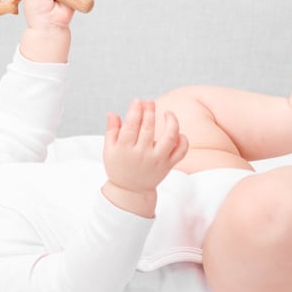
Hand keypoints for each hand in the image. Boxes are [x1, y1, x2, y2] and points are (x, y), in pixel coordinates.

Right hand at [102, 100, 188, 217]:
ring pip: (169, 138)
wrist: (131, 191)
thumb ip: (111, 130)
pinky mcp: (168, 165)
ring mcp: (157, 160)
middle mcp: (142, 154)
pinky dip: (183, 140)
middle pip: (148, 128)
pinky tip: (177, 132)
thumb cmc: (118, 167)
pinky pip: (181, 151)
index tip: (138, 101)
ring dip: (171, 122)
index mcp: (125, 149)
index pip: (131, 125)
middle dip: (150, 111)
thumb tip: (112, 113)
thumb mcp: (108, 150)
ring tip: (168, 114)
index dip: (135, 110)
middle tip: (149, 102)